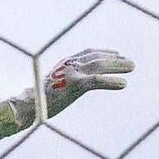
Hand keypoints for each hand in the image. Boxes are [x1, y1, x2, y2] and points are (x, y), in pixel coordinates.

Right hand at [0, 48, 132, 134]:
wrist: (26, 106)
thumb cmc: (37, 100)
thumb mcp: (53, 86)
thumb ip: (64, 82)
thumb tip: (71, 87)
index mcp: (63, 64)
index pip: (87, 53)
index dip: (103, 52)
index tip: (116, 54)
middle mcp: (68, 65)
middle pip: (96, 58)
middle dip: (115, 59)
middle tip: (130, 63)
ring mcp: (72, 73)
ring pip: (100, 66)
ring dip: (118, 66)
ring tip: (132, 68)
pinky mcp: (75, 85)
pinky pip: (98, 80)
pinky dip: (112, 81)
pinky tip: (124, 84)